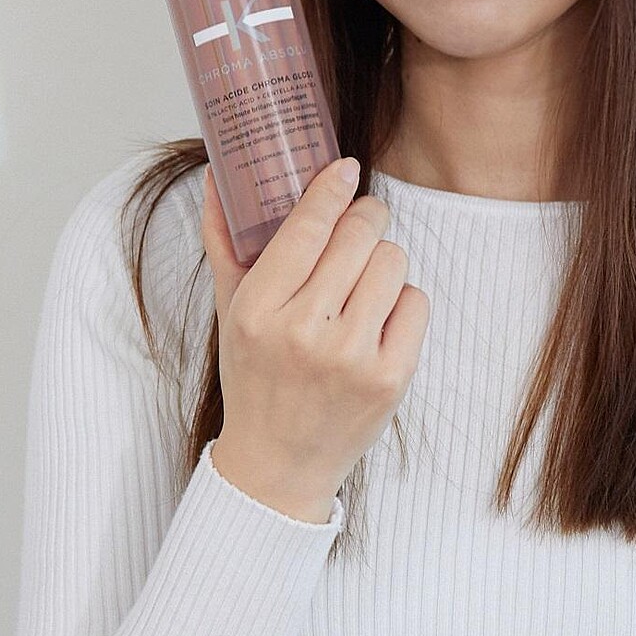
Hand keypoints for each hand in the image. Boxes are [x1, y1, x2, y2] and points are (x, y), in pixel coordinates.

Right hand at [200, 158, 429, 520]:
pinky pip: (417, 300)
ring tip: (363, 283)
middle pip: (359, 234)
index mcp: (258, 310)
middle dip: (365, 218)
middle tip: (360, 224)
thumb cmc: (255, 377)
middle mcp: (303, 332)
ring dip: (382, 261)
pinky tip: (378, 319)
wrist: (277, 467)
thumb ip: (225, 242)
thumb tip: (218, 177)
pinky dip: (402, 301)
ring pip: (392, 260)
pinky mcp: (390, 378)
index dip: (331, 189)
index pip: (306, 227)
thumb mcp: (230, 312)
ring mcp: (350, 357)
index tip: (345, 169)